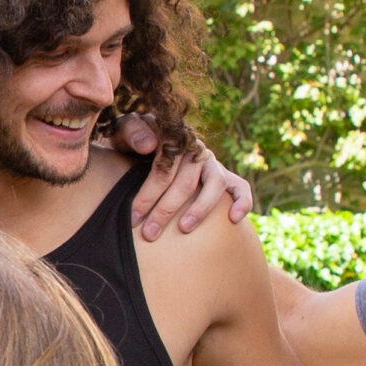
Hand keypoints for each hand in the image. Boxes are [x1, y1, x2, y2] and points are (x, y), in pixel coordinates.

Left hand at [114, 118, 252, 238]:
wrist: (146, 141)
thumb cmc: (132, 142)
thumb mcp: (123, 132)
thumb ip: (132, 132)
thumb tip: (150, 144)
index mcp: (173, 136)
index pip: (164, 166)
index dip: (149, 193)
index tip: (135, 217)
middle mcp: (195, 148)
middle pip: (186, 181)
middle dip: (166, 209)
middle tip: (149, 234)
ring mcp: (211, 162)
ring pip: (215, 183)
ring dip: (200, 208)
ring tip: (184, 229)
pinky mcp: (223, 175)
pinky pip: (240, 186)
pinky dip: (242, 201)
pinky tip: (234, 219)